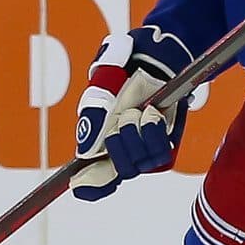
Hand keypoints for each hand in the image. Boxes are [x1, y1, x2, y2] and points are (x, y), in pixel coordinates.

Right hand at [70, 26, 192, 201]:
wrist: (155, 57)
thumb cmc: (124, 69)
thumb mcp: (100, 86)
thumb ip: (92, 114)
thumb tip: (86, 152)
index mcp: (98, 143)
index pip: (92, 181)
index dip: (90, 187)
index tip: (80, 183)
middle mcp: (121, 151)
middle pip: (118, 172)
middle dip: (119, 144)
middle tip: (122, 117)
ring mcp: (144, 149)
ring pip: (139, 163)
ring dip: (136, 134)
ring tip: (139, 110)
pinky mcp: (164, 144)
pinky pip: (160, 154)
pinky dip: (153, 132)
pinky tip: (151, 114)